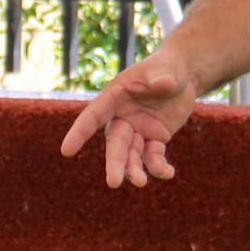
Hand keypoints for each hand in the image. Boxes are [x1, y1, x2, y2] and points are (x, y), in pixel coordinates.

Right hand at [59, 53, 200, 187]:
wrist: (183, 76)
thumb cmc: (168, 67)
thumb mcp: (166, 69)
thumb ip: (162, 77)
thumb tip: (164, 83)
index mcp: (115, 97)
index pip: (93, 116)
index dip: (80, 133)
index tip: (66, 151)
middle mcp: (122, 117)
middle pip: (115, 144)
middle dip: (114, 163)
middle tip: (113, 182)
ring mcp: (138, 130)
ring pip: (132, 155)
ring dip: (134, 170)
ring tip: (141, 182)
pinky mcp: (155, 139)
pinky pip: (153, 156)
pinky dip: (158, 166)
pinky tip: (168, 173)